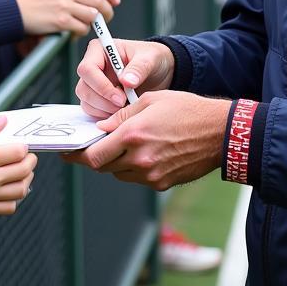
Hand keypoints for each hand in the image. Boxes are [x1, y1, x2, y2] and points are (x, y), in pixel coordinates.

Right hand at [0, 118, 37, 215]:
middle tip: (29, 157)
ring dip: (27, 179)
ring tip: (23, 172)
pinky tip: (11, 189)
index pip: (19, 152)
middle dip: (31, 161)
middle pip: (25, 170)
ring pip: (21, 190)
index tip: (22, 146)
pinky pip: (10, 207)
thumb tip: (4, 121)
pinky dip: (15, 198)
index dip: (25, 147)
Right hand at [14, 0, 118, 35]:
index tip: (115, 0)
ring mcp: (64, 6)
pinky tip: (73, 32)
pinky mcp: (60, 21)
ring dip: (92, 23)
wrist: (14, 11)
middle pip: (99, 0)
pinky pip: (82, 28)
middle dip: (107, 11)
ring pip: (92, 16)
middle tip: (107, 17)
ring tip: (83, 25)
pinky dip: (81, 32)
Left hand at [65, 91, 231, 190]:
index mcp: (133, 135)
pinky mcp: (161, 184)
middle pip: (102, 166)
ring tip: (124, 144)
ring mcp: (151, 174)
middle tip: (93, 146)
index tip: (67, 153)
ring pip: (118, 173)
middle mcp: (139, 159)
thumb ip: (120, 117)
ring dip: (114, 161)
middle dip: (94, 156)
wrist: (220, 133)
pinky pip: (137, 178)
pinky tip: (143, 152)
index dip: (76, 155)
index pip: (93, 154)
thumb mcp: (150, 101)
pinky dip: (133, 168)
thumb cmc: (187, 110)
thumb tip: (99, 128)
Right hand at [75, 37, 174, 117]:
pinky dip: (106, 116)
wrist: (159, 72)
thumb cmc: (152, 58)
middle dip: (104, 101)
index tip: (120, 97)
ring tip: (127, 108)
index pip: (87, 69)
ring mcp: (93, 84)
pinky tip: (123, 112)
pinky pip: (93, 111)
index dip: (101, 86)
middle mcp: (92, 67)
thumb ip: (139, 68)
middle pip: (83, 88)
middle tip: (124, 105)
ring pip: (87, 102)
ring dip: (105, 110)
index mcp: (99, 50)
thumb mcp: (150, 58)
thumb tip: (126, 80)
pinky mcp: (97, 99)